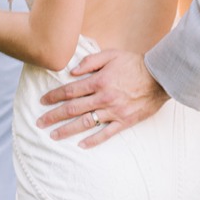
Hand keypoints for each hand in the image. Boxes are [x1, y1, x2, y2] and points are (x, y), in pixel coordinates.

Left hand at [38, 49, 165, 145]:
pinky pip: (106, 134)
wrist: (160, 77)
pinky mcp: (125, 121)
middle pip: (73, 109)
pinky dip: (93, 140)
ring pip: (85, 123)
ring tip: (53, 136)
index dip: (54, 96)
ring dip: (67, 130)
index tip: (42, 101)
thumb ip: (90, 62)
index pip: (70, 91)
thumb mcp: (111, 54)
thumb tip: (72, 72)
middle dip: (53, 116)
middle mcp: (103, 98)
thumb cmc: (134, 64)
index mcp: (99, 81)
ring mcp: (114, 111)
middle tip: (39, 122)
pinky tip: (80, 145)